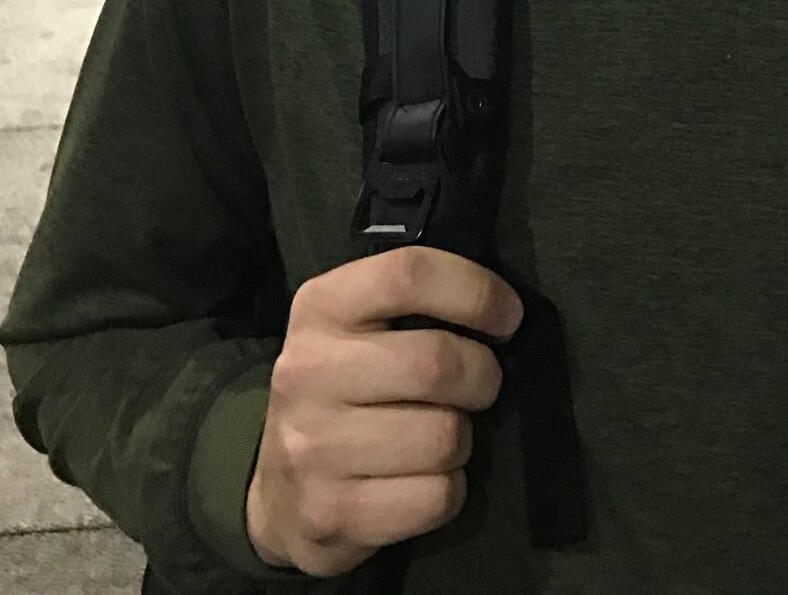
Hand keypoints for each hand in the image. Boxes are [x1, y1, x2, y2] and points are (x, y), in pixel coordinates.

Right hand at [245, 245, 524, 578]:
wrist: (280, 496)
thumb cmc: (342, 391)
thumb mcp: (356, 326)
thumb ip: (413, 302)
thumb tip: (501, 307)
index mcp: (321, 307)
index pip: (408, 275)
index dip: (475, 291)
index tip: (508, 316)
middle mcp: (308, 371)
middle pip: (436, 362)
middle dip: (482, 376)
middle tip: (479, 384)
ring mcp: (313, 447)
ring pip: (444, 437)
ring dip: (463, 439)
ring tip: (439, 435)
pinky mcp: (331, 512)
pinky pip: (435, 498)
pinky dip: (448, 491)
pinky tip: (422, 481)